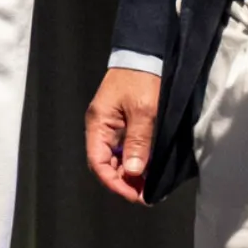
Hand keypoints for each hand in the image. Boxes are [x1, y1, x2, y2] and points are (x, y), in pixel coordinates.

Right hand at [85, 67, 162, 203]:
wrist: (145, 53)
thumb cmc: (142, 79)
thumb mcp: (144, 111)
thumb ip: (138, 142)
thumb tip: (132, 172)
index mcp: (99, 124)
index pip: (98, 163)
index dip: (115, 183)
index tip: (136, 195)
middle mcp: (100, 127)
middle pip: (105, 164)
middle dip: (124, 182)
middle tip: (147, 195)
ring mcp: (110, 125)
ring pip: (115, 158)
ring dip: (130, 174)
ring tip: (149, 186)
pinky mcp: (122, 123)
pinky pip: (123, 148)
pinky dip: (134, 161)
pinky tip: (147, 169)